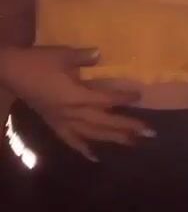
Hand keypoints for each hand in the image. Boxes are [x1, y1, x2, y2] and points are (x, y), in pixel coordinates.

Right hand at [0, 46, 151, 160]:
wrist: (10, 72)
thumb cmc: (38, 61)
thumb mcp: (63, 54)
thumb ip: (84, 57)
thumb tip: (100, 54)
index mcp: (76, 96)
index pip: (106, 99)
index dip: (124, 99)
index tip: (140, 98)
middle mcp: (72, 113)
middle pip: (104, 122)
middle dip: (127, 128)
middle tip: (149, 134)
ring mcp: (62, 121)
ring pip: (92, 134)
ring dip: (113, 139)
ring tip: (133, 144)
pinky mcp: (53, 124)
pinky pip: (70, 140)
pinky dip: (83, 148)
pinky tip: (95, 157)